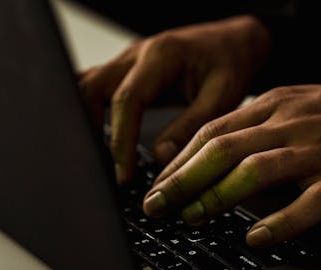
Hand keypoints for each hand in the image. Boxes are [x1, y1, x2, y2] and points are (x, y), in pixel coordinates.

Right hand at [78, 15, 270, 182]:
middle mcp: (138, 54)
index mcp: (162, 55)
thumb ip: (191, 127)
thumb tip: (162, 157)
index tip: (123, 173)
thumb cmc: (231, 64)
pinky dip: (91, 111)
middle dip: (91, 130)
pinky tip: (97, 136)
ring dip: (87, 120)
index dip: (121, 140)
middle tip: (102, 168)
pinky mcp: (128, 71)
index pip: (126, 100)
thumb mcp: (221, 97)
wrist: (233, 44)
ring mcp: (129, 61)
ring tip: (98, 157)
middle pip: (92, 88)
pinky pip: (98, 87)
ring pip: (88, 86)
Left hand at [143, 85, 320, 246]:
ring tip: (193, 218)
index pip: (213, 130)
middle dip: (183, 179)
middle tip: (158, 205)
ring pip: (255, 171)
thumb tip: (222, 154)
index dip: (180, 159)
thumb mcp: (301, 105)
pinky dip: (279, 222)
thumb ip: (261, 126)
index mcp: (275, 105)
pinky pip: (306, 203)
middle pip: (223, 149)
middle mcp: (289, 124)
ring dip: (217, 197)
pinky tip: (257, 237)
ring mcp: (316, 151)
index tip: (158, 183)